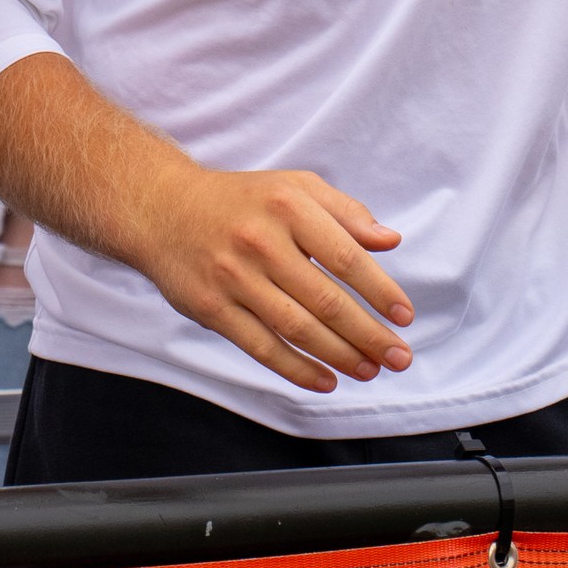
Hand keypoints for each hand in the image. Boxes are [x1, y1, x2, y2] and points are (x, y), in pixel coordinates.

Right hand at [119, 160, 411, 391]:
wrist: (162, 209)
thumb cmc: (241, 200)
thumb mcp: (295, 187)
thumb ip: (345, 212)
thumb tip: (389, 240)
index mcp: (287, 206)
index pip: (345, 256)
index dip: (379, 290)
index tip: (404, 316)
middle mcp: (261, 242)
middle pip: (324, 300)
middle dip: (368, 334)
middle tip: (398, 356)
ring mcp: (233, 278)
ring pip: (296, 328)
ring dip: (339, 355)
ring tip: (370, 370)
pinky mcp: (212, 308)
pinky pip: (261, 347)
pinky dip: (297, 369)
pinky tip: (326, 381)